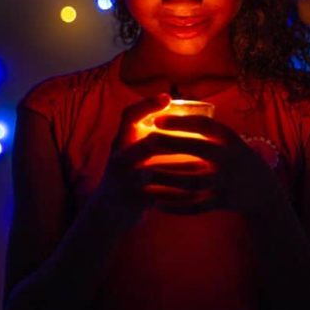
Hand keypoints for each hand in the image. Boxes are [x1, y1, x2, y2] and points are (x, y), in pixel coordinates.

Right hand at [92, 94, 213, 225]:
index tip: (167, 97)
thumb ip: (146, 138)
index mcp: (120, 142)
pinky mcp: (132, 199)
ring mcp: (124, 179)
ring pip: (156, 171)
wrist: (106, 212)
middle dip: (175, 139)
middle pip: (147, 143)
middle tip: (198, 136)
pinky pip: (159, 195)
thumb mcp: (128, 153)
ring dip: (182, 167)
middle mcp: (119, 157)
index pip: (129, 116)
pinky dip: (177, 194)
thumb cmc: (126, 176)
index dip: (147, 105)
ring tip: (204, 163)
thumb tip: (178, 119)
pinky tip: (196, 192)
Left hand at [146, 114, 282, 217]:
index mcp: (230, 139)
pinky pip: (196, 206)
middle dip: (171, 143)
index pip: (204, 125)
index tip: (157, 119)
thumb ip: (205, 129)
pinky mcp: (223, 202)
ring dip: (167, 178)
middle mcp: (229, 158)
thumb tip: (171, 109)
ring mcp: (227, 181)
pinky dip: (176, 206)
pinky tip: (156, 204)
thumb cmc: (234, 158)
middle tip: (147, 140)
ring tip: (144, 174)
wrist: (263, 190)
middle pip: (198, 149)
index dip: (180, 122)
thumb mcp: (227, 140)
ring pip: (193, 181)